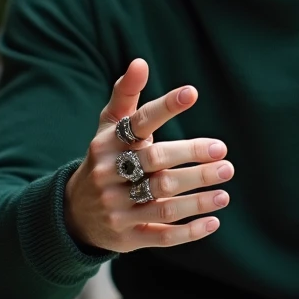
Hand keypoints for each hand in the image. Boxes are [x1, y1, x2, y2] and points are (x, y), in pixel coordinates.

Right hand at [64, 58, 232, 251]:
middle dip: (192, 157)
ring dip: (198, 197)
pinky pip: (161, 235)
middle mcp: (109, 174)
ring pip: (163, 202)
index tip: (192, 93)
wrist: (74, 213)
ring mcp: (117, 208)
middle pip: (156, 163)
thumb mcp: (109, 126)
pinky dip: (189, 231)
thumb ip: (126, 94)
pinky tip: (213, 220)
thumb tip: (140, 62)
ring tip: (224, 187)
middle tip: (223, 154)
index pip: (139, 122)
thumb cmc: (105, 158)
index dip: (165, 107)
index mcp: (108, 143)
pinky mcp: (127, 236)